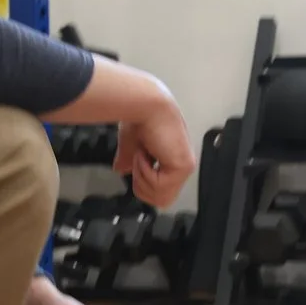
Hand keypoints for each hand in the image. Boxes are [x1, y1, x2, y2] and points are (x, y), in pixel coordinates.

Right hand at [115, 87, 194, 207]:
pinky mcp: (183, 167)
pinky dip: (145, 171)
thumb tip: (121, 170)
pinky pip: (159, 185)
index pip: (160, 190)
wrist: (145, 104)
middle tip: (138, 161)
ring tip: (142, 155)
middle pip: (161, 200)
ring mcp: (184, 167)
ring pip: (159, 197)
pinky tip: (145, 153)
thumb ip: (129, 159)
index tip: (136, 162)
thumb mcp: (131, 144)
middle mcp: (181, 164)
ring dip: (142, 177)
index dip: (142, 182)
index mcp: (172, 159)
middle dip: (142, 185)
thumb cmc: (140, 116)